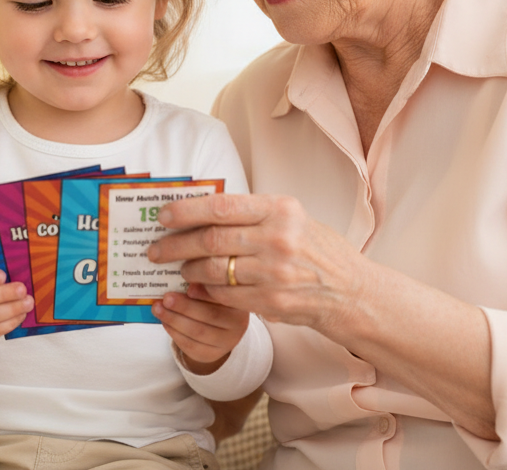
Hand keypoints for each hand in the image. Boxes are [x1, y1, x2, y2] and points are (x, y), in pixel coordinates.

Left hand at [145, 193, 365, 333]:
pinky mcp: (272, 301)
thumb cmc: (316, 250)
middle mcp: (278, 238)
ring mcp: (275, 272)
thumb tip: (200, 209)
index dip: (185, 211)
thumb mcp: (291, 218)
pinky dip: (207, 291)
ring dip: (188, 270)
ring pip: (213, 269)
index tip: (163, 216)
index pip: (220, 206)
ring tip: (179, 269)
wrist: (351, 292)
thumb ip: (251, 214)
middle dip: (175, 245)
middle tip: (155, 250)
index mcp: (280, 209)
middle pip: (210, 240)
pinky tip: (199, 288)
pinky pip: (225, 295)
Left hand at [152, 289, 248, 371]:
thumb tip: (180, 271)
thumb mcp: (212, 289)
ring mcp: (226, 342)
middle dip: (184, 306)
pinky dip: (174, 332)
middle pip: (210, 316)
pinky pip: (190, 345)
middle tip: (166, 298)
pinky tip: (164, 321)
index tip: (188, 287)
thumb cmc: (210, 300)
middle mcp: (239, 324)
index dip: (205, 293)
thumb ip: (201, 282)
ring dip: (173, 319)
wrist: (217, 329)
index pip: (224, 297)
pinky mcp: (211, 354)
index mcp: (239, 302)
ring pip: (197, 332)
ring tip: (157, 308)